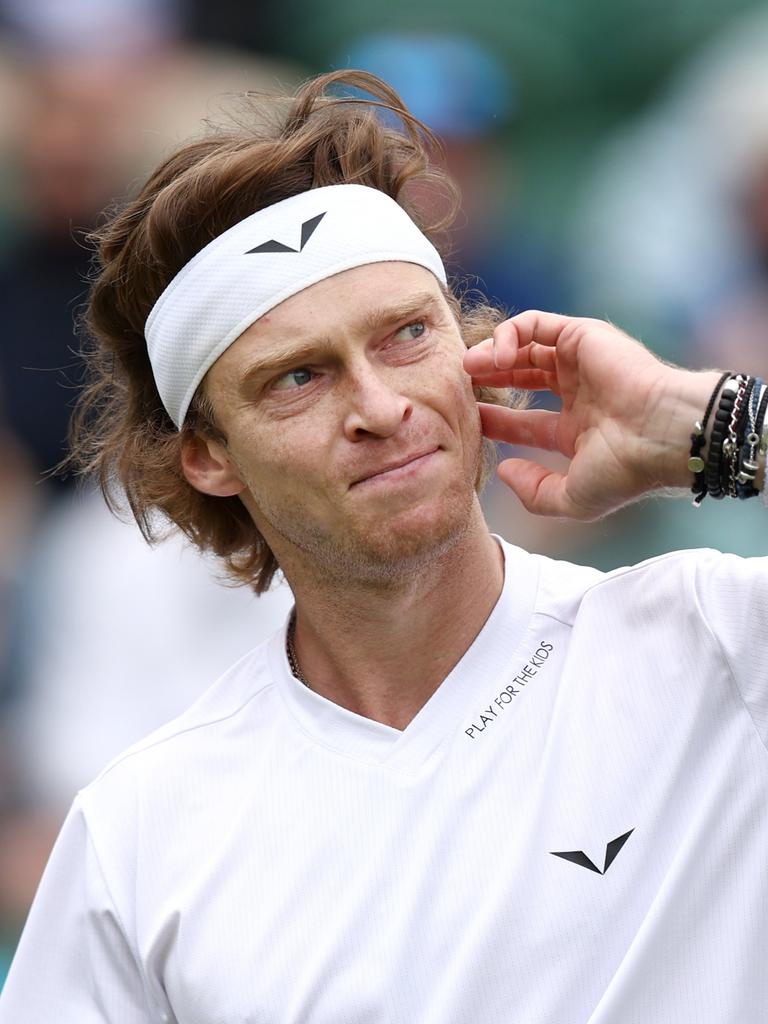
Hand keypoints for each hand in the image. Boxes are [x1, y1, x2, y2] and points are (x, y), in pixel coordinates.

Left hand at [463, 311, 719, 519]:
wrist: (661, 436)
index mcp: (578, 430)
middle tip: (459, 387)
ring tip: (468, 368)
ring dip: (491, 354)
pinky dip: (509, 334)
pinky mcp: (582, 335)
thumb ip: (534, 492)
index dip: (494, 421)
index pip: (526, 422)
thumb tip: (504, 471)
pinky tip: (496, 357)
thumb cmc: (624, 471)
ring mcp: (582, 362)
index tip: (468, 422)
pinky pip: (535, 323)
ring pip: (525, 346)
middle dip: (488, 380)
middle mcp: (580, 393)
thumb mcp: (572, 499)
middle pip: (522, 378)